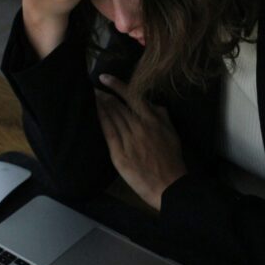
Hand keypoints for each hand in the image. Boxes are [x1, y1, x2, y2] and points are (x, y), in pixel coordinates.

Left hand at [95, 75, 186, 210]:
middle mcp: (139, 127)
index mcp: (153, 121)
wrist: (169, 186)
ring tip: (91, 96)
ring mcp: (128, 140)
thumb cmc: (172, 161)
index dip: (117, 85)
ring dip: (101, 104)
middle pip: (118, 106)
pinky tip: (94, 112)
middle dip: (104, 95)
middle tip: (93, 87)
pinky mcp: (119, 154)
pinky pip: (108, 132)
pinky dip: (101, 119)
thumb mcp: (173, 134)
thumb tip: (152, 104)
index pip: (132, 97)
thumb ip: (163, 116)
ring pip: (112, 116)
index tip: (105, 78)